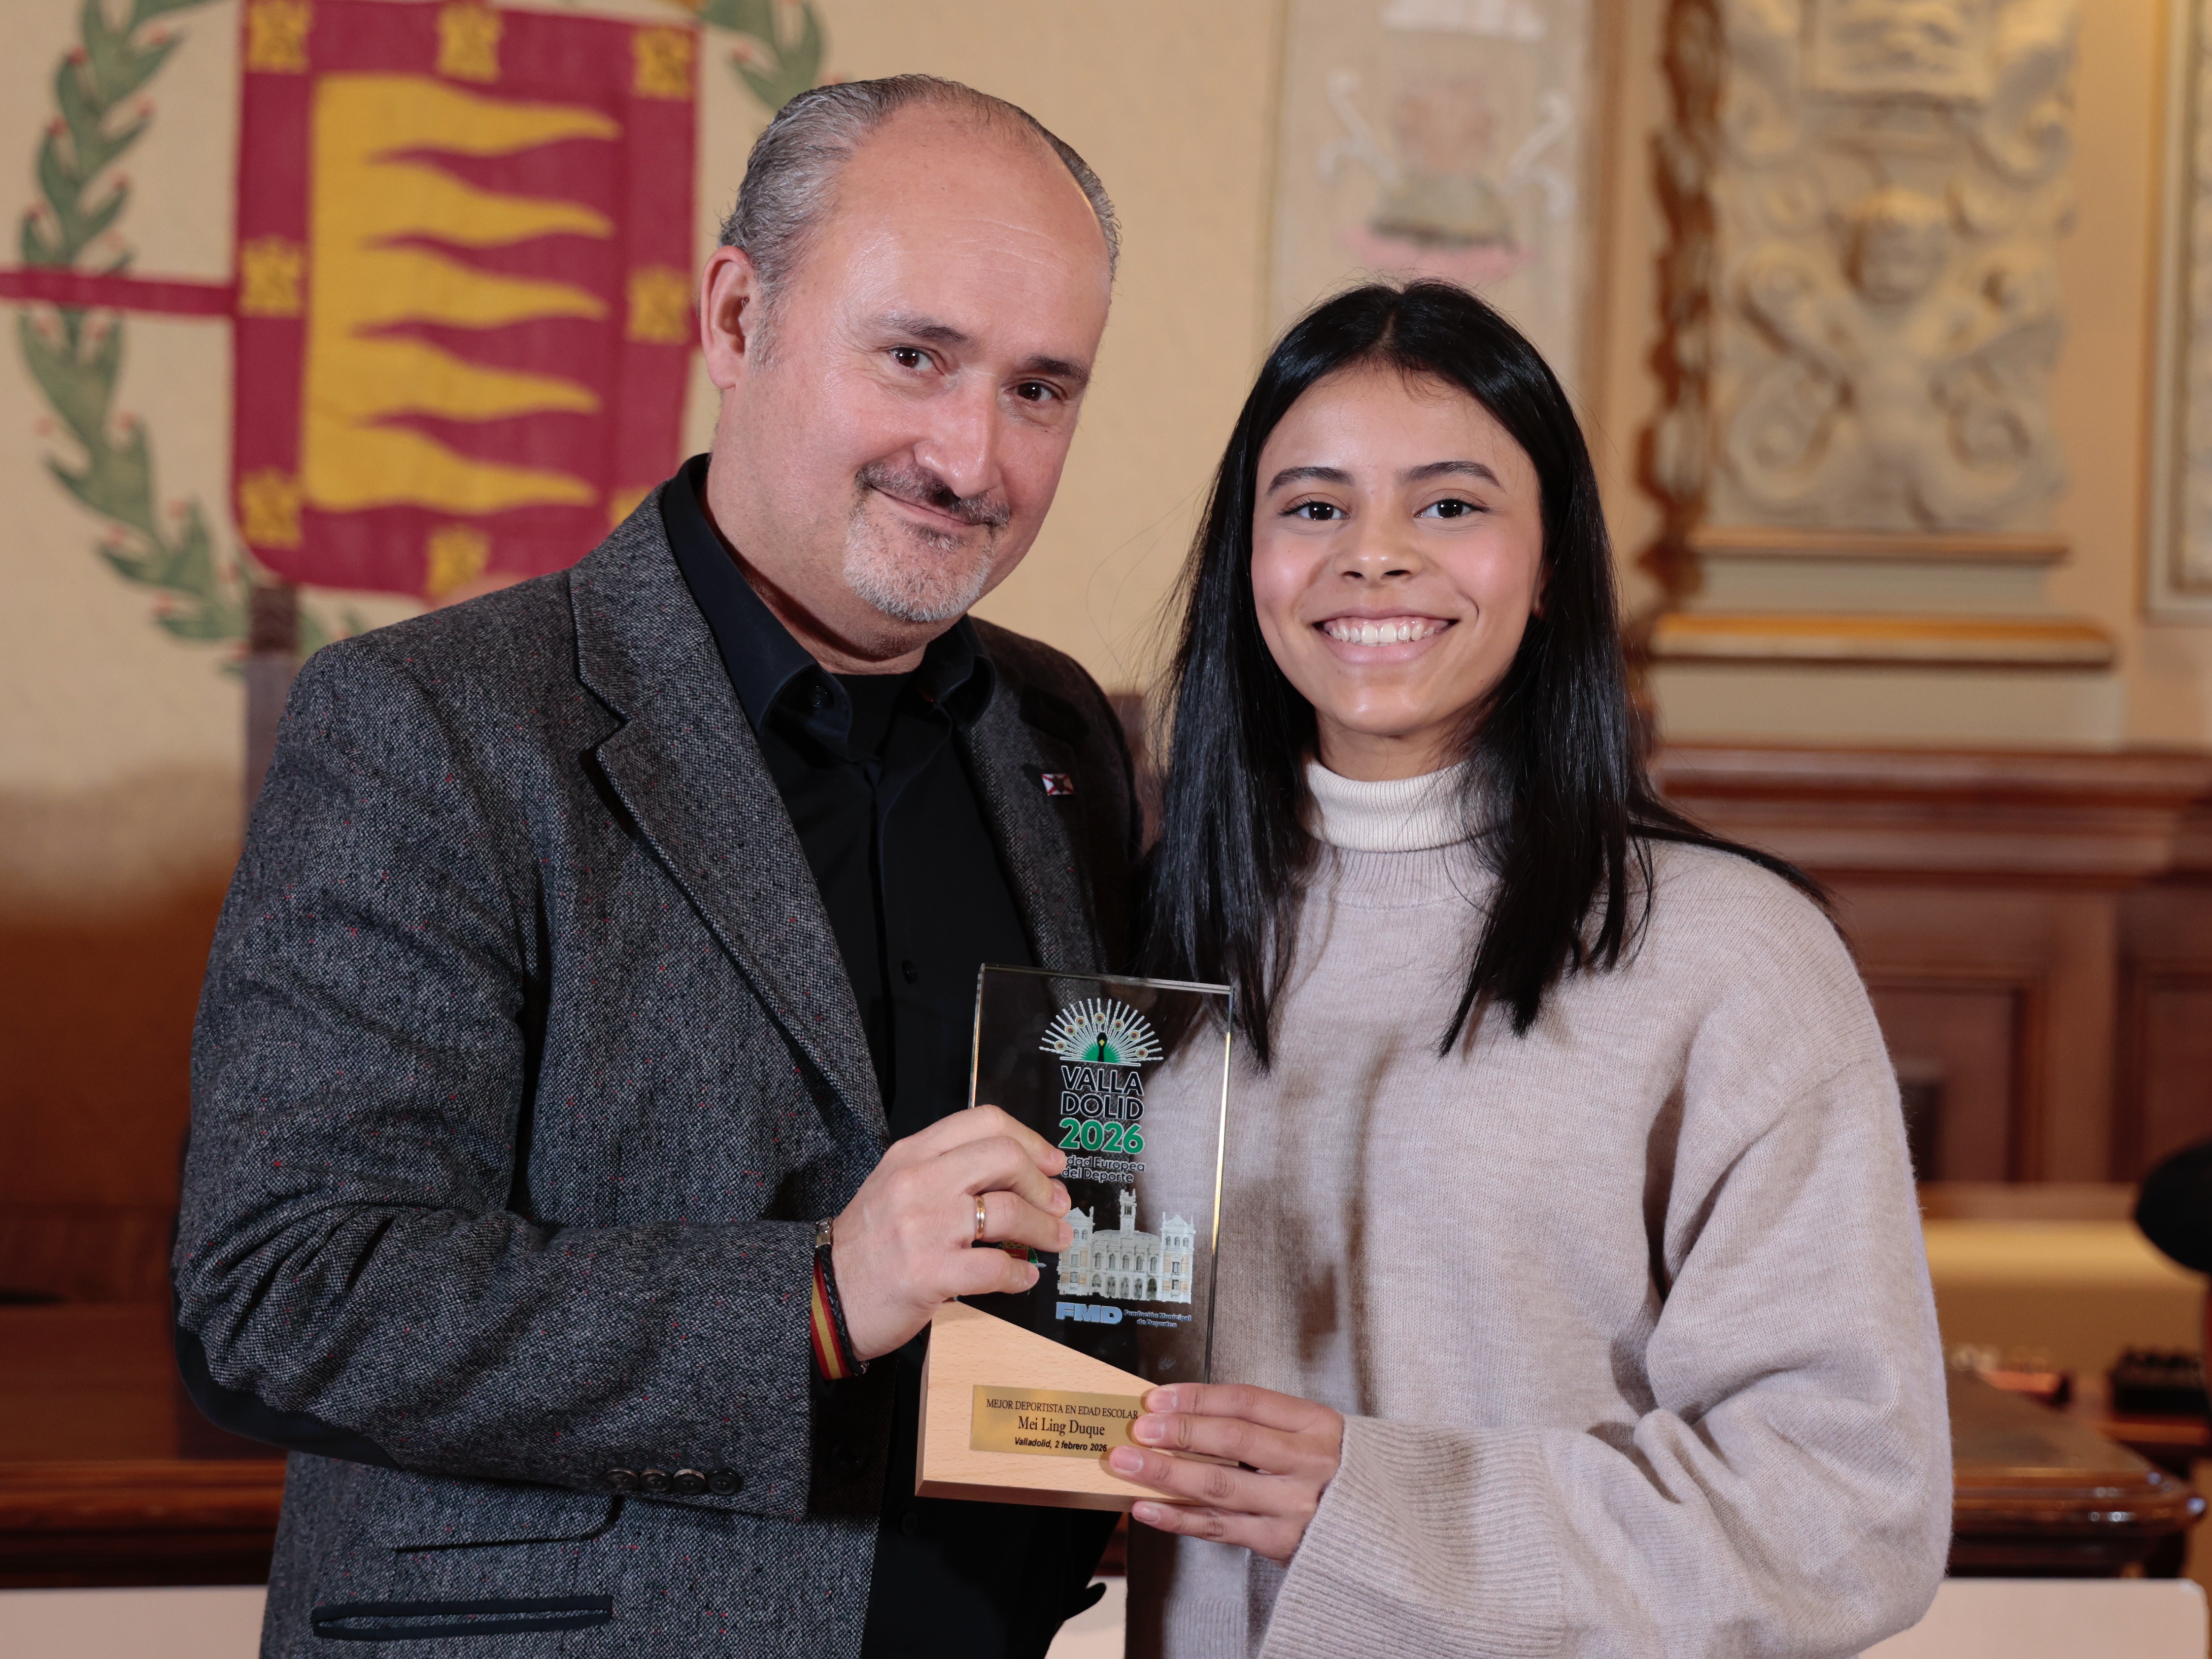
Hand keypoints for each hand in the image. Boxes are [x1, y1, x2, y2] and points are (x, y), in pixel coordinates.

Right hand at [830, 1105, 1071, 1359]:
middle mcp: (918, 1182)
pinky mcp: (930, 1273)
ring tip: (1056, 1239)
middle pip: (1004, 1158)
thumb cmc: (866, 1246)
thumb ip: (946, 1171)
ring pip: (1008, 1211)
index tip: (1051, 1161)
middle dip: (1042, 1182)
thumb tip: (1016, 1174)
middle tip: (1057, 1203)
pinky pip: (996, 1267)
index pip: (984, 1122)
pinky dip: (1020, 1273)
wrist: (823, 1295)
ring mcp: (924, 1227)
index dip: (1030, 1139)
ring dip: (1044, 1228)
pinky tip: (1024, 1276)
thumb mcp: (896, 1186)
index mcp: (911, 1154)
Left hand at [1108, 1383, 1343, 1564]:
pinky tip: (1149, 1508)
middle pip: (1231, 1440)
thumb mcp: (1314, 1432)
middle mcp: (1308, 1463)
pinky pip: (1220, 1528)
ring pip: (1219, 1486)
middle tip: (1137, 1428)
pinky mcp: (1280, 1542)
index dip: (1197, 1397)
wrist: (1385, 1528)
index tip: (1158, 1397)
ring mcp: (1294, 1506)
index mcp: (1316, 1424)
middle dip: (1177, 1431)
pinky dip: (1179, 1518)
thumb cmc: (1340, 1472)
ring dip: (1166, 1474)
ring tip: (1127, 1464)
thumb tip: (1188, 1414)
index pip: (1247, 1401)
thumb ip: (1262, 1423)